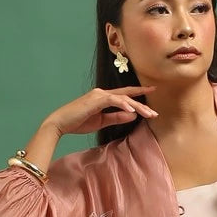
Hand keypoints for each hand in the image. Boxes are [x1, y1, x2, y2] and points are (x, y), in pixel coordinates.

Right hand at [43, 86, 158, 137]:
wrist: (61, 123)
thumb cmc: (79, 122)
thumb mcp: (102, 121)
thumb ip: (117, 117)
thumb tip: (132, 116)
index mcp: (104, 98)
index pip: (124, 95)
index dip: (138, 94)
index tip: (151, 94)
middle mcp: (103, 93)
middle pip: (127, 95)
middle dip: (143, 101)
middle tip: (156, 111)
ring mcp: (99, 95)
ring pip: (123, 98)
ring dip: (137, 106)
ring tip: (149, 114)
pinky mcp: (96, 100)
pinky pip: (114, 100)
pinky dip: (124, 105)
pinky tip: (133, 111)